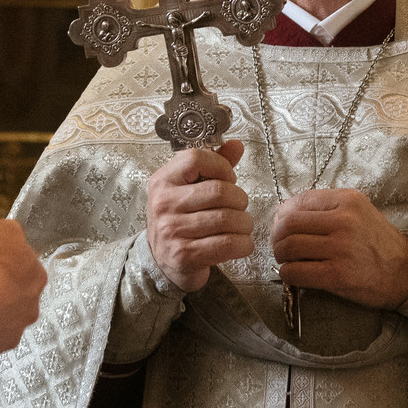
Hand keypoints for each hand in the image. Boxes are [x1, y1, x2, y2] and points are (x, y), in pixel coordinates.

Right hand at [146, 139, 252, 292]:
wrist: (162, 262)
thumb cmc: (180, 220)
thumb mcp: (189, 189)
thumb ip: (213, 166)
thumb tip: (236, 145)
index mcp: (162, 181)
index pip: (195, 158)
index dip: (221, 166)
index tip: (228, 179)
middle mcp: (163, 204)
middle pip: (219, 191)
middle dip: (240, 200)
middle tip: (239, 207)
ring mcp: (171, 230)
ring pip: (227, 219)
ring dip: (244, 223)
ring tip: (241, 226)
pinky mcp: (184, 255)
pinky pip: (228, 244)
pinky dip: (244, 244)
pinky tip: (241, 243)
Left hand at [272, 189, 407, 311]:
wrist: (406, 272)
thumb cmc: (377, 242)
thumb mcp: (359, 212)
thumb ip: (327, 208)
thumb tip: (285, 212)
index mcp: (348, 201)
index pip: (299, 201)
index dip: (282, 214)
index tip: (280, 224)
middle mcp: (344, 221)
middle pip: (289, 225)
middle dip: (276, 236)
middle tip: (278, 245)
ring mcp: (341, 249)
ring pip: (288, 248)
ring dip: (280, 256)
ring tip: (286, 260)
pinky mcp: (337, 275)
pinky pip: (296, 272)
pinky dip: (287, 274)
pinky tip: (293, 274)